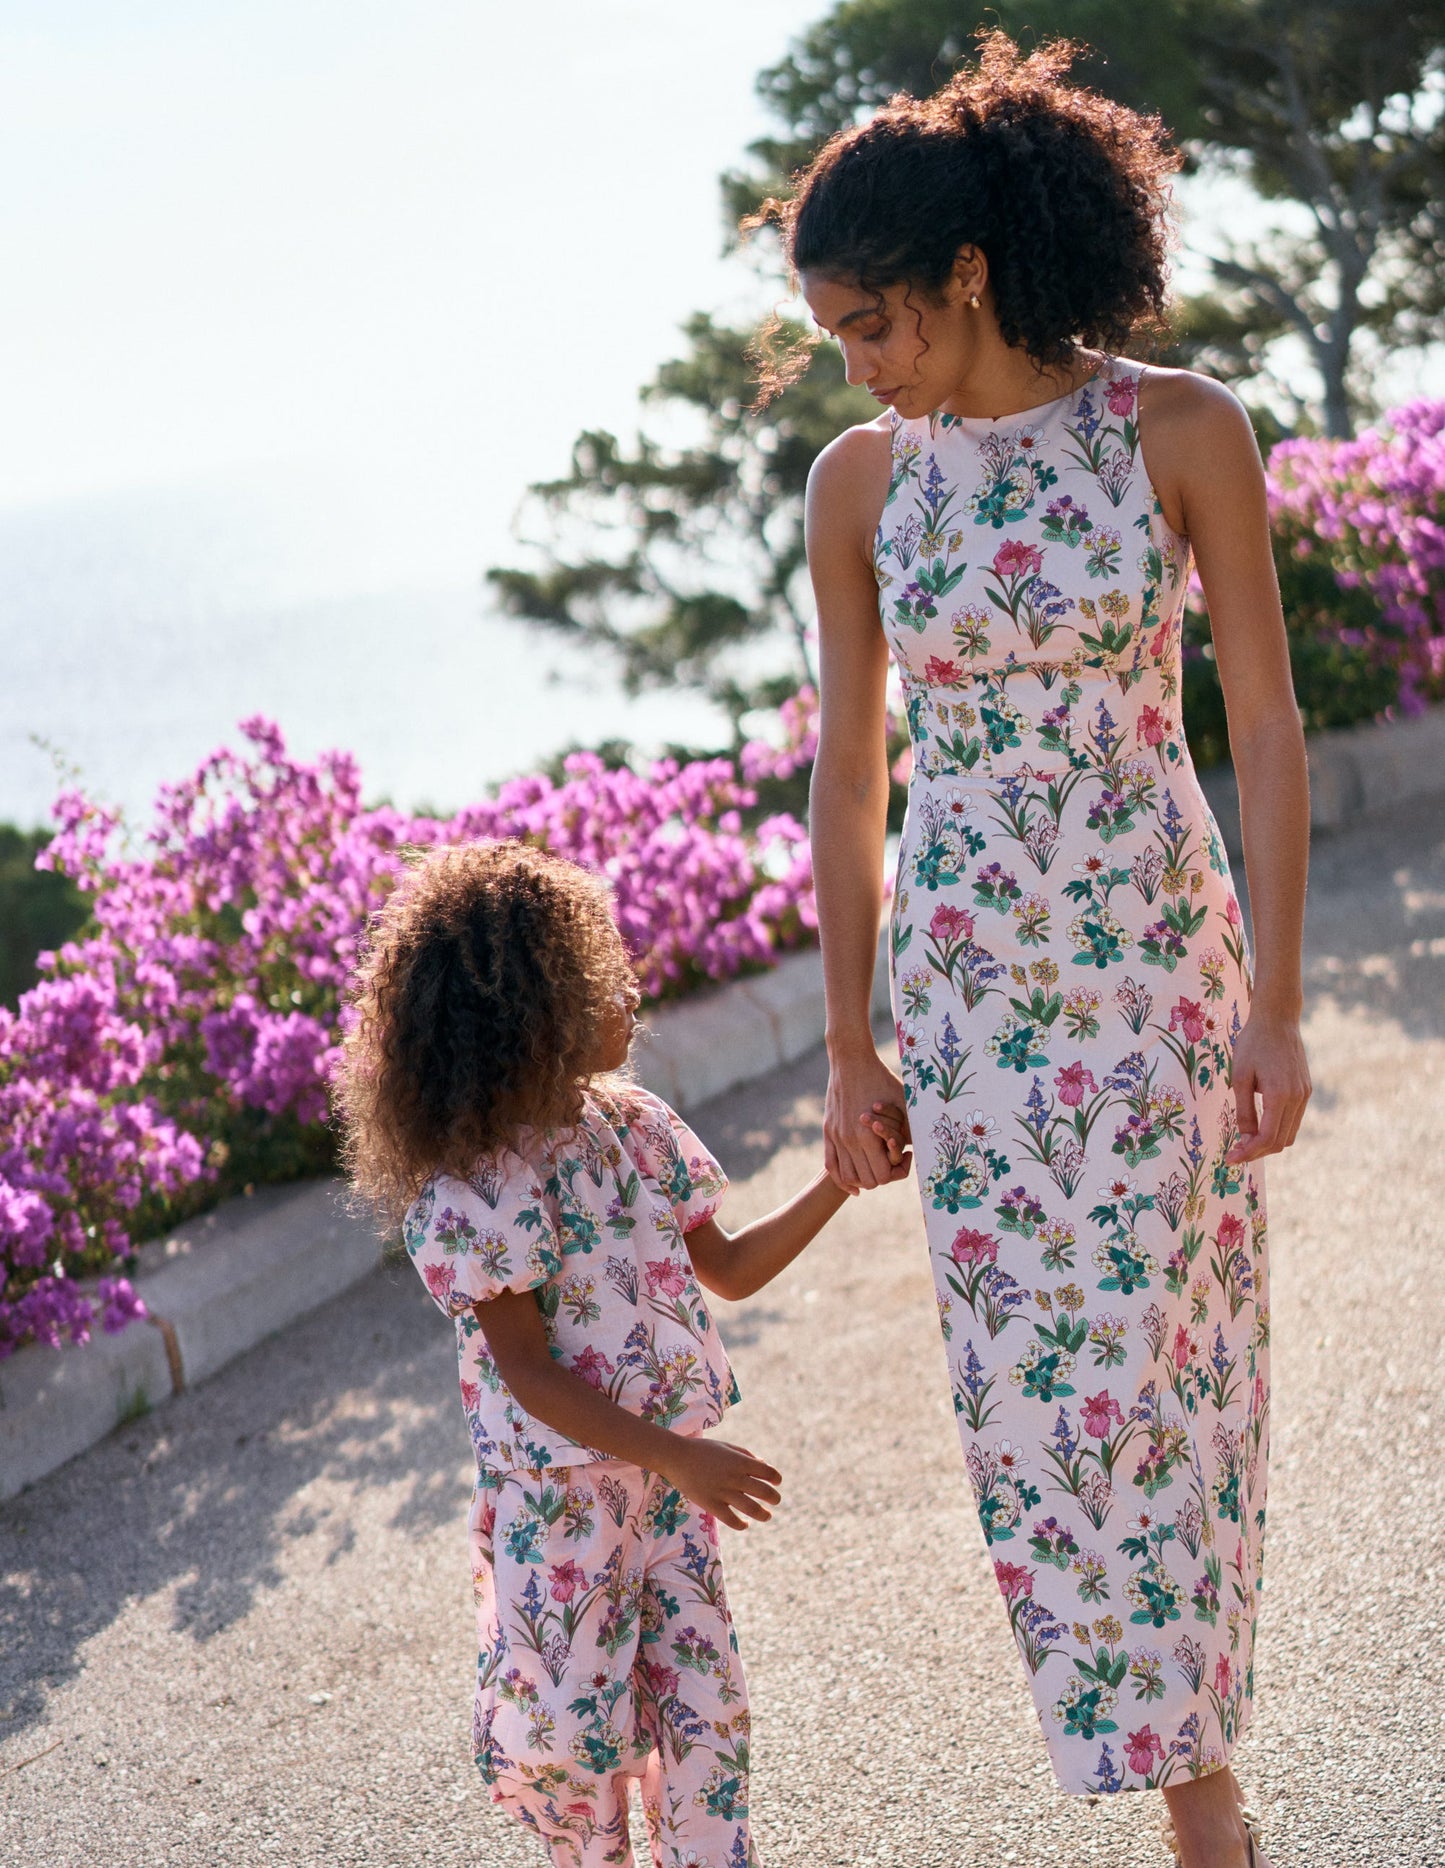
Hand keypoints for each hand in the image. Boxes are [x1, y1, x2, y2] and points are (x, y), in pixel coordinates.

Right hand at [661, 1437, 781, 1530]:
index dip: (776, 1478)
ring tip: (767, 1516)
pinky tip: (745, 1524)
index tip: (777, 1482)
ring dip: (763, 1514)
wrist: (676, 1457)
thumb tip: (764, 1466)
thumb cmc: (703, 1450)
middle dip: (774, 1498)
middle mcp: (734, 1477)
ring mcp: (723, 1492)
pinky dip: (741, 1524)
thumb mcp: (727, 1447)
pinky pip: (731, 1520)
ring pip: (751, 1508)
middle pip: (764, 1491)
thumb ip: (746, 1456)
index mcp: (740, 1461)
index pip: (768, 1472)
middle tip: (775, 1501)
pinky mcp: (711, 1505)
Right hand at [824, 1048, 906, 1192]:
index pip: (883, 1177)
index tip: (905, 1155)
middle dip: (882, 1177)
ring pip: (848, 1177)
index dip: (897, 1172)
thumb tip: (928, 1144)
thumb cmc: (882, 1079)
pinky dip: (842, 1178)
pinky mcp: (828, 1131)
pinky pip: (831, 1165)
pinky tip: (853, 1185)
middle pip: (867, 1181)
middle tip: (892, 1162)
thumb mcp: (903, 1102)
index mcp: (869, 1135)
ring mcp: (836, 1137)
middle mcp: (850, 1140)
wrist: (851, 1060)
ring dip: (863, 1180)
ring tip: (875, 1169)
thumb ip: (911, 1127)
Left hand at [1225, 1011, 1310, 1163]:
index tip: (1230, 1159)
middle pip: (1280, 1142)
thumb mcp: (1240, 1076)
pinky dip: (1277, 1128)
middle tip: (1235, 1152)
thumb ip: (1244, 1110)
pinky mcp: (1306, 1090)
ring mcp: (1305, 1095)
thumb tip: (1245, 1138)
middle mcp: (1298, 1098)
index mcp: (1280, 1095)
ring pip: (1289, 1134)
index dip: (1248, 1153)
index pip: (1267, 1138)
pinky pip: (1293, 1120)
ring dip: (1268, 1142)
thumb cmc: (1253, 1044)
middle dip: (1257, 1151)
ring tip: (1245, 1141)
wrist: (1278, 1019)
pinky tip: (1259, 1125)